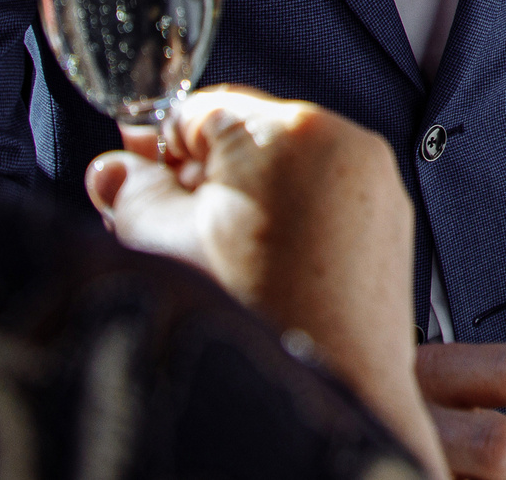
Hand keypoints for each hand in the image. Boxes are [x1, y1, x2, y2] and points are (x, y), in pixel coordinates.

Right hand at [89, 87, 449, 477]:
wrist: (333, 395)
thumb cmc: (254, 325)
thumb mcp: (164, 247)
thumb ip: (132, 193)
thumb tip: (115, 170)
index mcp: (287, 132)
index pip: (200, 110)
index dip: (155, 147)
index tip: (130, 173)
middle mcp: (345, 144)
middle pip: (246, 139)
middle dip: (199, 179)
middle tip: (160, 226)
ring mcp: (376, 183)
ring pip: (286, 171)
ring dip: (242, 202)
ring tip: (214, 262)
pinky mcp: (390, 223)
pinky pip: (325, 201)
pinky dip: (288, 223)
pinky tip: (259, 273)